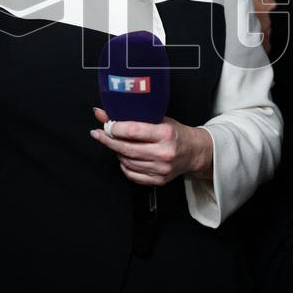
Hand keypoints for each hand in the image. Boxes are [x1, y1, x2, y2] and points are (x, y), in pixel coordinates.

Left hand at [89, 107, 212, 185]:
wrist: (194, 152)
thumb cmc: (174, 133)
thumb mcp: (157, 119)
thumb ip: (131, 116)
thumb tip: (101, 112)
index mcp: (166, 134)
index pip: (133, 131)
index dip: (115, 128)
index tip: (106, 124)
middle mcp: (164, 153)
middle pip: (127, 149)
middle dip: (108, 141)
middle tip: (98, 134)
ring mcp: (161, 169)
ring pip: (127, 162)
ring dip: (116, 152)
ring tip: (115, 143)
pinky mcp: (159, 180)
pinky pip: (132, 174)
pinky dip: (124, 165)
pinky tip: (124, 157)